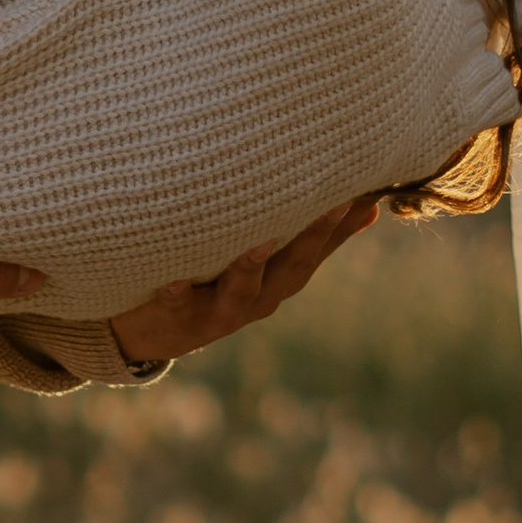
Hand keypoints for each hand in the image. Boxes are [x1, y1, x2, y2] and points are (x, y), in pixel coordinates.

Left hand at [105, 199, 380, 367]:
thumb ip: (308, 234)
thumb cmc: (214, 279)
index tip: (368, 189)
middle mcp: (258, 299)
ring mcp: (219, 313)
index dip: (344, 223)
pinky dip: (175, 293)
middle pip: (292, 268)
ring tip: (259, 242)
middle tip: (337, 200)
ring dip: (251, 267)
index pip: (320, 247)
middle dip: (314, 235)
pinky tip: (170, 279)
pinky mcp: (177, 321)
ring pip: (241, 292)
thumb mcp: (266, 256)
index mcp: (280, 279)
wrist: (151, 332)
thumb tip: (370, 202)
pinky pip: (176, 306)